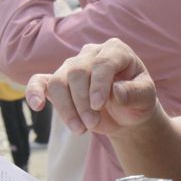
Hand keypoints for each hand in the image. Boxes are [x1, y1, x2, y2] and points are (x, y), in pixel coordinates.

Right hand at [25, 38, 158, 134]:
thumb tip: (116, 91)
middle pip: (77, 73)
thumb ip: (134, 93)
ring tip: (80, 129)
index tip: (98, 106)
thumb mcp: (146, 97)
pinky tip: (37, 106)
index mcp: (115, 50)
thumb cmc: (137, 100)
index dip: (98, 84)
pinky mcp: (58, 82)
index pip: (102, 63)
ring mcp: (72, 67)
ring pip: (58, 82)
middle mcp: (91, 54)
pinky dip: (34, 92)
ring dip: (66, 108)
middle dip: (82, 102)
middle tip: (93, 124)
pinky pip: (40, 82)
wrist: (126, 113)